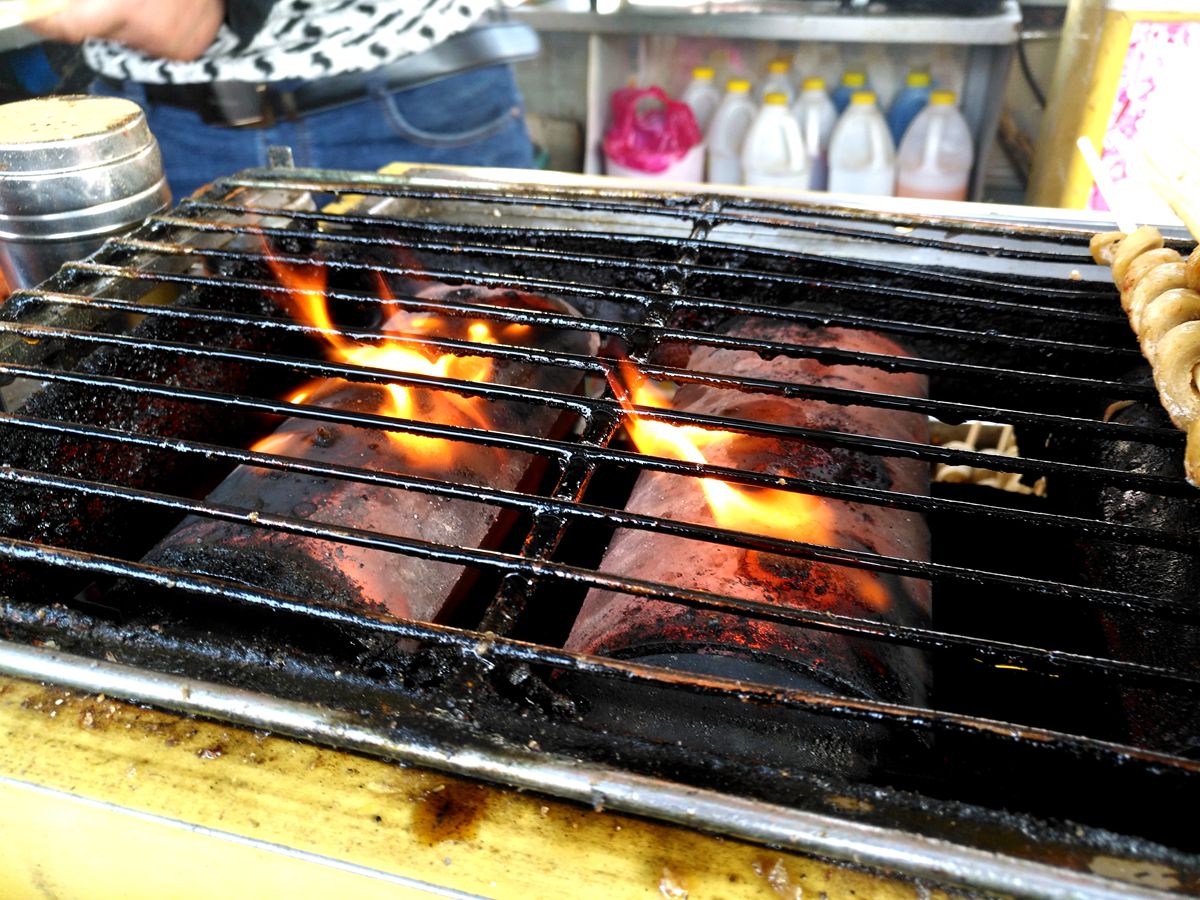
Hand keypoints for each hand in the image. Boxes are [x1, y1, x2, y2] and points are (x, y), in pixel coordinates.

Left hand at [28, 0, 225, 60]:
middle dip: (99, 14)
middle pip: (101, 32)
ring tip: (150, 1)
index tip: (32, 17)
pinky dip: (156, 32)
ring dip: (131, 22)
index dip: (46, 21)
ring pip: (130, 39)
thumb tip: (60, 8)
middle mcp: (146, 32)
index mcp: (127, 6)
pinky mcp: (187, 53)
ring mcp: (169, 46)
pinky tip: (168, 13)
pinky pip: (158, 46)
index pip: (70, 25)